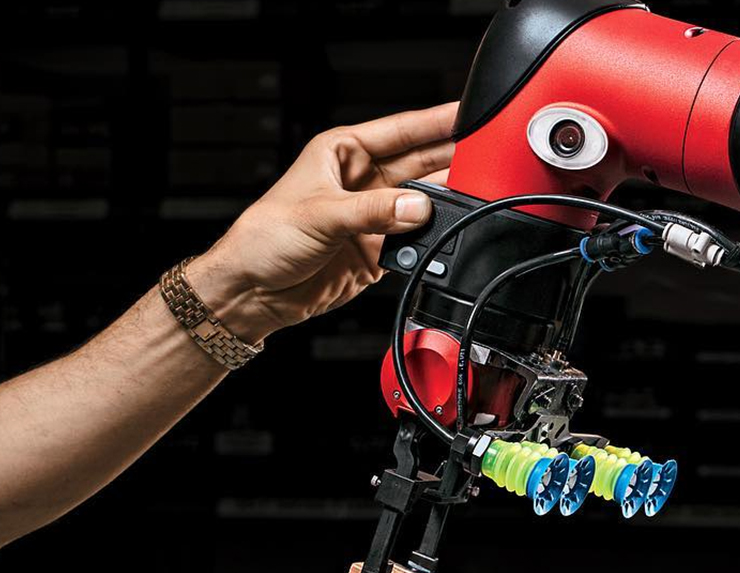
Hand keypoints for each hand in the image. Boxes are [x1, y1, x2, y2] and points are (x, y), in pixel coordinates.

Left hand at [186, 102, 457, 341]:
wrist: (251, 292)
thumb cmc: (264, 238)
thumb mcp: (320, 215)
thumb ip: (373, 211)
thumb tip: (418, 208)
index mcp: (344, 152)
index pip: (401, 130)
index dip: (437, 121)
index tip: (470, 113)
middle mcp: (362, 180)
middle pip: (421, 164)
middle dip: (453, 159)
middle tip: (488, 158)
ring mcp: (374, 215)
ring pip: (424, 203)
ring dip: (446, 203)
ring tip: (475, 196)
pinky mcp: (379, 250)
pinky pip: (417, 240)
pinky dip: (433, 240)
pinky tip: (449, 234)